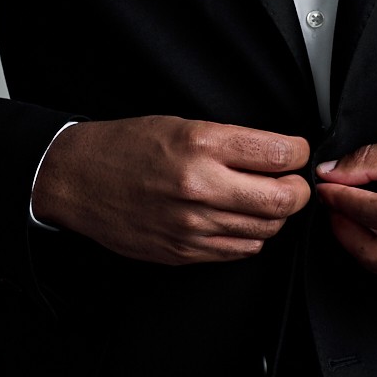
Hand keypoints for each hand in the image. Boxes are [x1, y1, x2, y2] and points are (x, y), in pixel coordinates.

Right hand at [31, 116, 311, 265]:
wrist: (78, 178)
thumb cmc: (127, 146)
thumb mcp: (182, 124)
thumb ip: (232, 142)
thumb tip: (278, 156)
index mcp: (201, 144)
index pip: (281, 155)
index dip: (298, 153)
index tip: (296, 153)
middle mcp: (200, 186)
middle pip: (284, 200)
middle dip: (298, 190)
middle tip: (292, 181)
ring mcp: (192, 224)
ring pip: (267, 229)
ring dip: (274, 214)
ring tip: (260, 198)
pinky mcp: (184, 251)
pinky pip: (240, 250)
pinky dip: (248, 235)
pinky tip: (235, 218)